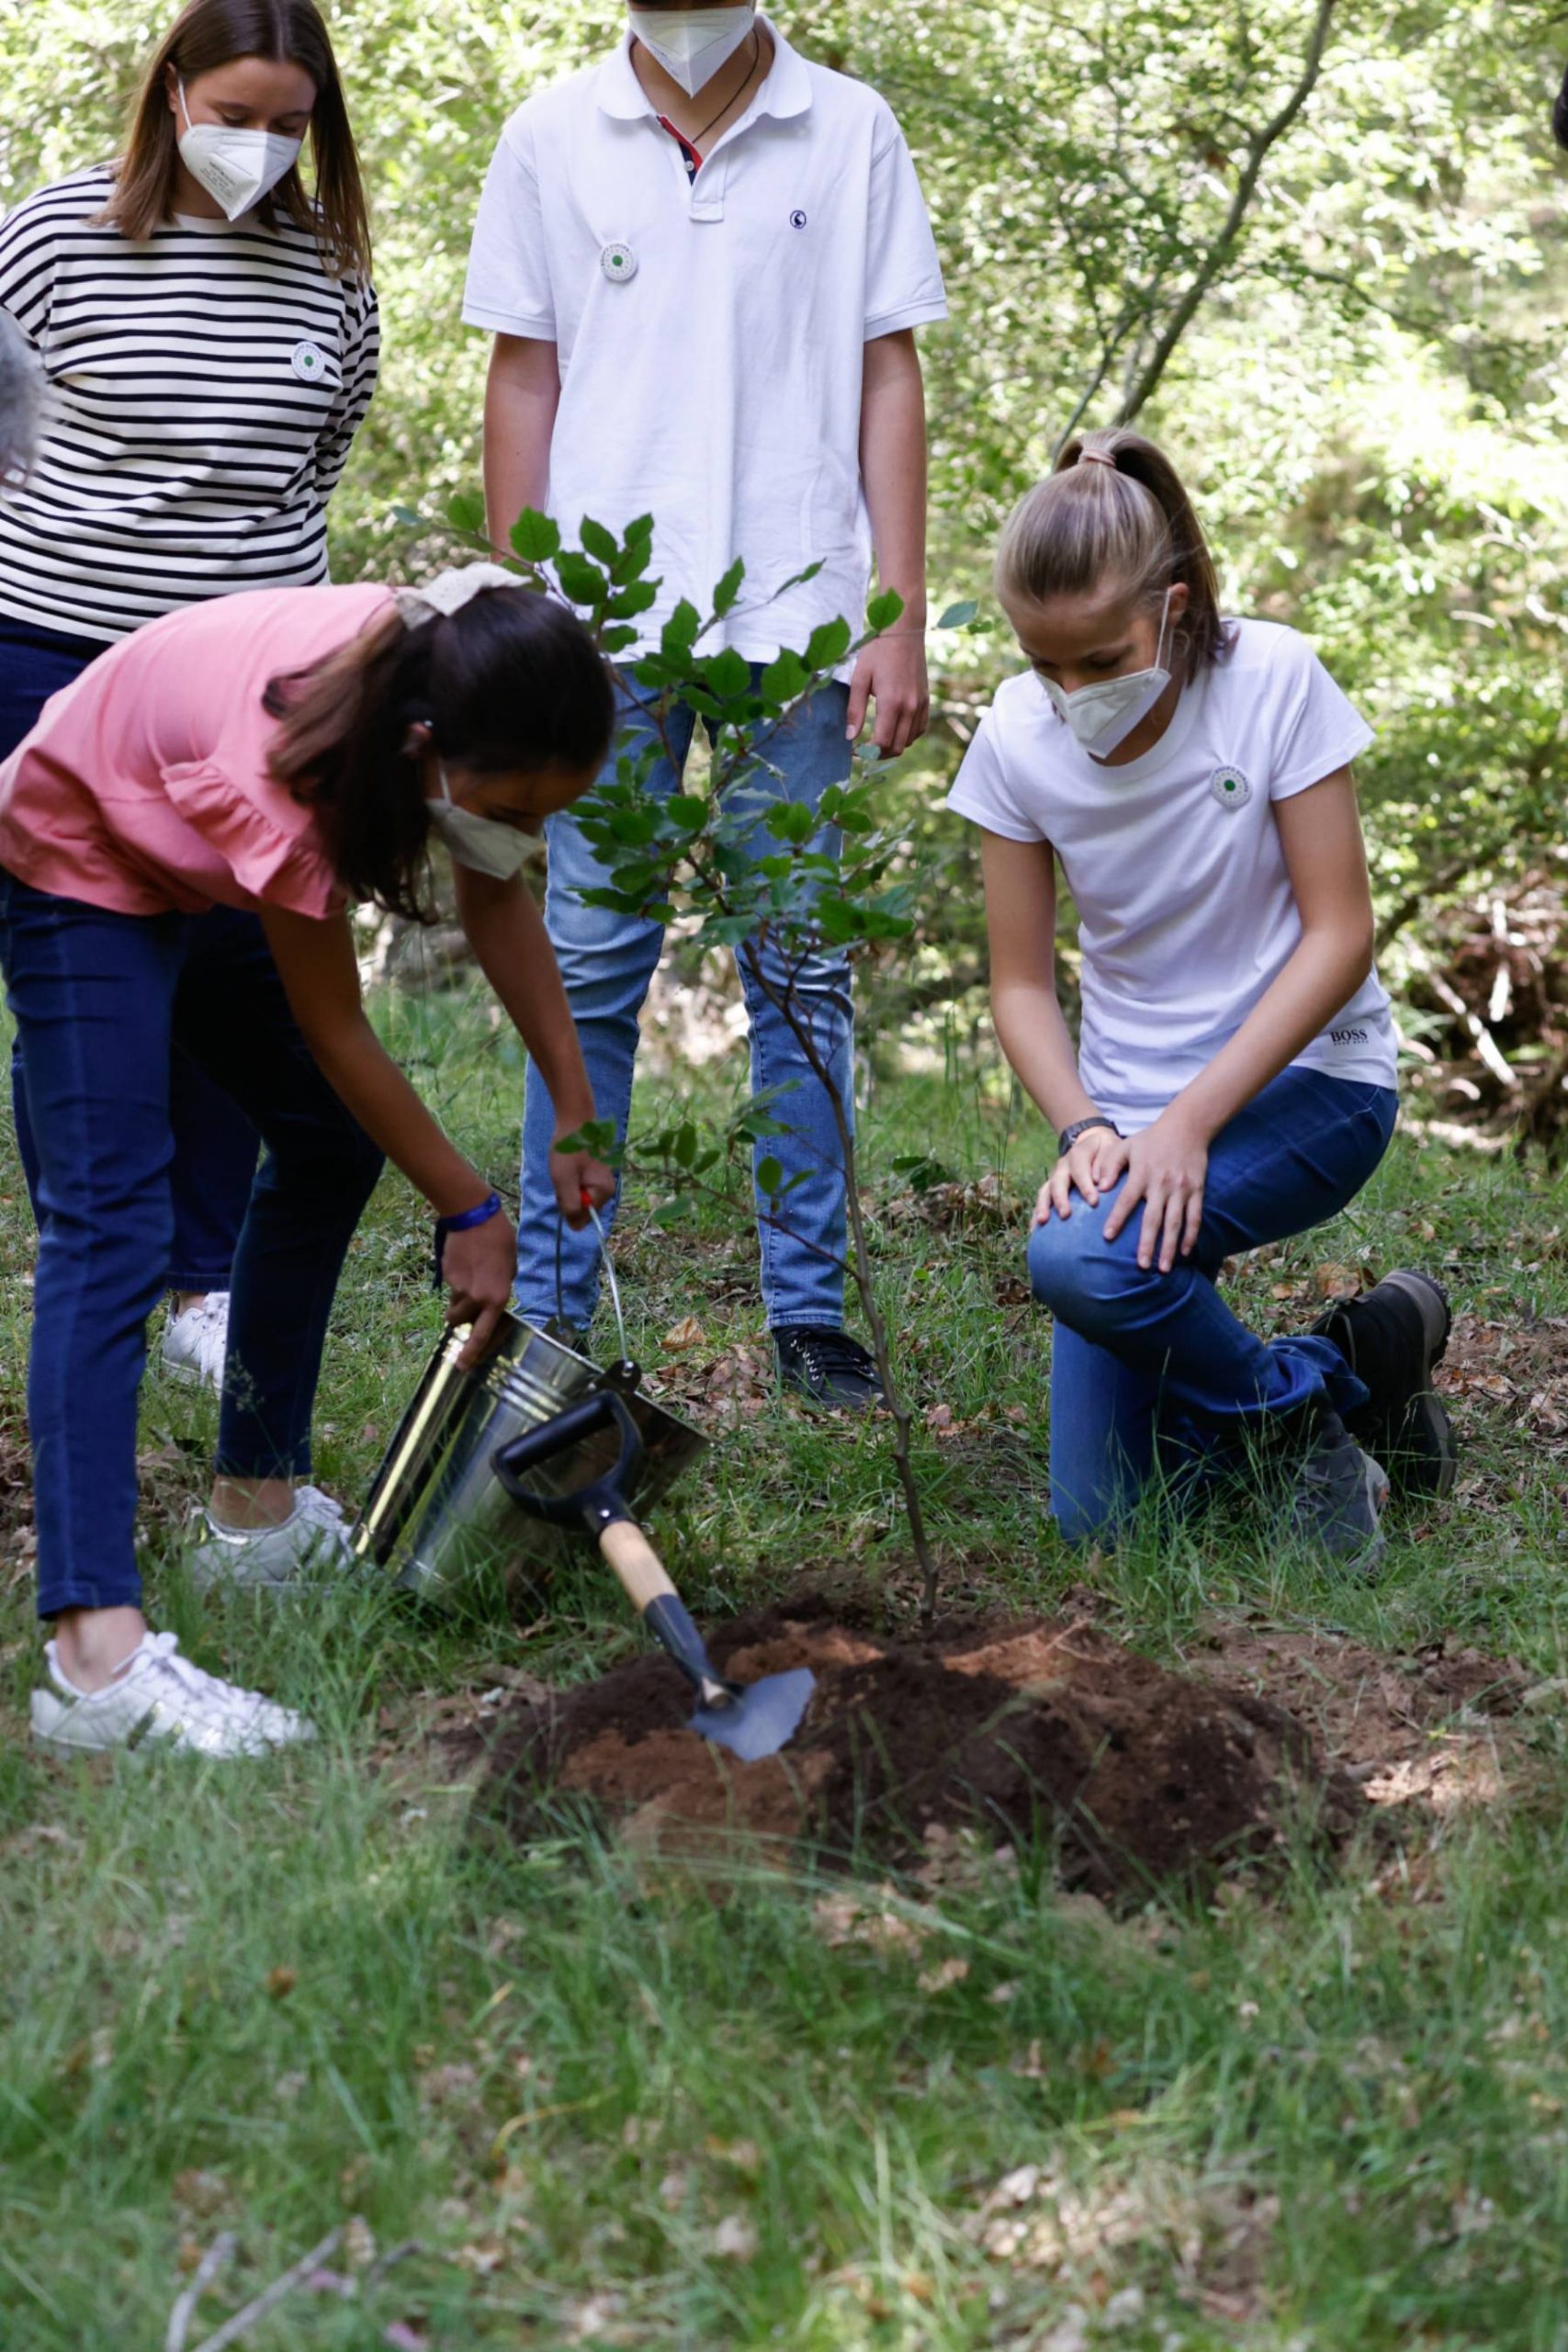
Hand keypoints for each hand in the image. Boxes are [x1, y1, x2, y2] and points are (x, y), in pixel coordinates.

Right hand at [441, 1210, 518, 1366]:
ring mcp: (459, 1288)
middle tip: (462, 1311)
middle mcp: (477, 1298)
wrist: (474, 1218)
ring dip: (457, 1301)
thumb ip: (501, 1287)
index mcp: (497, 1298)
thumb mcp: (510, 1266)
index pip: (483, 1335)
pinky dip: (455, 1282)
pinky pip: (450, 1288)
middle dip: (460, 1320)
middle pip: (461, 1322)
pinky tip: (463, 1264)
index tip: (463, 1366)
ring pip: (454, 1305)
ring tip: (466, 1279)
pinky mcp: (447, 1277)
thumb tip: (491, 1299)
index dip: (472, 1353)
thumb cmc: (500, 1239)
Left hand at [550, 1139, 614, 1226]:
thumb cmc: (569, 1152)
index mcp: (604, 1192)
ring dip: (567, 1190)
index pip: (584, 1219)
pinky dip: (569, 1182)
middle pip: (582, 1210)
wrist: (575, 1123)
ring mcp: (601, 1184)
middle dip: (568, 1198)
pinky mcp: (594, 1178)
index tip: (565, 1187)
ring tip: (565, 1171)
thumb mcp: (565, 1181)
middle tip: (563, 1178)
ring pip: (578, 1199)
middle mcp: (606, 1191)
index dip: (569, 1207)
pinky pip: (579, 1189)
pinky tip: (568, 1169)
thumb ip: (571, 1206)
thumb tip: (575, 1227)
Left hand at [846, 632, 929, 757]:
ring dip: (892, 746)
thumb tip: (850, 737)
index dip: (866, 753)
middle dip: (878, 754)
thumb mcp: (860, 677)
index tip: (853, 750)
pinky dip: (907, 736)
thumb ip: (854, 709)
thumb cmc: (878, 650)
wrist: (904, 631)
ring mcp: (921, 704)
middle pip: (896, 747)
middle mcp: (910, 707)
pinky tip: (894, 730)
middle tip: (863, 749)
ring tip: (877, 740)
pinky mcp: (926, 700)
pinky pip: (919, 729)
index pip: (881, 743)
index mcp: (891, 702)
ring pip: (909, 741)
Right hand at [1033, 1126, 1130, 1227]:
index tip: (1093, 1202)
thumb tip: (1102, 1185)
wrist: (1096, 1145)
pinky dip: (1037, 1213)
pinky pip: (1042, 1200)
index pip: (1080, 1169)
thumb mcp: (1112, 1149)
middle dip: (1060, 1199)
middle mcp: (1063, 1165)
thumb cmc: (1108, 1151)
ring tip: (1042, 1222)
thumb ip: (1108, 1164)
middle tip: (1065, 1215)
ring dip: (1043, 1206)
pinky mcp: (1051, 1188)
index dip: (1085, 1186)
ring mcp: (1055, 1177)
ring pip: (1045, 1191)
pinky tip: (1035, 1228)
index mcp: (1078, 1154)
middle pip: (1058, 1181)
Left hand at [1102, 1110, 1210, 1272]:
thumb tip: (1098, 1187)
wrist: (1187, 1126)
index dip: (1117, 1219)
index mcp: (1142, 1174)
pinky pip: (1195, 1217)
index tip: (1107, 1237)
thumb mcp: (1126, 1146)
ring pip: (1175, 1223)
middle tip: (1141, 1266)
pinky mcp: (1197, 1190)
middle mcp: (1162, 1184)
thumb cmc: (1151, 1139)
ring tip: (1163, 1268)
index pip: (1127, 1200)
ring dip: (1169, 1247)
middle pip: (1153, 1219)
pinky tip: (1184, 1252)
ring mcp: (1181, 1189)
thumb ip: (1109, 1165)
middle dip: (1147, 1244)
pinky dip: (1190, 1236)